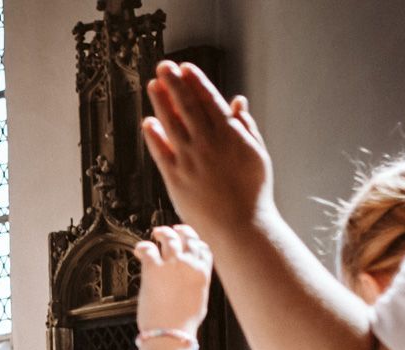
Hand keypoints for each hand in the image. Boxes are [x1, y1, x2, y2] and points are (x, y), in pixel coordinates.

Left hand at [132, 224, 212, 333]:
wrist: (171, 333)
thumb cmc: (183, 324)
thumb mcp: (199, 302)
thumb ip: (196, 287)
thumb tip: (192, 284)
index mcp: (202, 274)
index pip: (203, 250)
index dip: (196, 242)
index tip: (190, 240)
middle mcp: (190, 265)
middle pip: (188, 239)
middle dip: (181, 231)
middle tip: (174, 231)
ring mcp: (172, 265)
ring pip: (170, 238)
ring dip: (163, 233)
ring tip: (156, 233)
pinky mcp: (154, 269)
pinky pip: (148, 249)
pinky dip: (143, 246)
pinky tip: (139, 249)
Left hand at [142, 62, 273, 239]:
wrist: (241, 227)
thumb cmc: (253, 193)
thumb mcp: (257, 155)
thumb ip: (246, 127)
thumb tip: (238, 101)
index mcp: (230, 135)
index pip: (209, 100)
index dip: (195, 82)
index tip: (185, 68)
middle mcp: (208, 144)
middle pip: (187, 106)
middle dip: (174, 84)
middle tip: (163, 67)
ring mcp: (190, 161)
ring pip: (172, 125)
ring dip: (161, 103)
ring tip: (152, 86)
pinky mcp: (176, 180)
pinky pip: (161, 153)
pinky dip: (154, 136)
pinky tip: (147, 122)